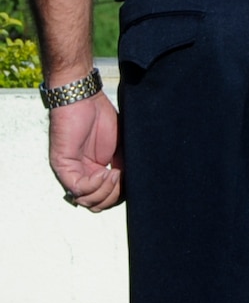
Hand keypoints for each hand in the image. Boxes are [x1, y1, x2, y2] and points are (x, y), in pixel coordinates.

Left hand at [49, 90, 122, 211]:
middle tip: (123, 177)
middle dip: (113, 196)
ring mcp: (70, 172)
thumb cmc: (101, 117)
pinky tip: (106, 171)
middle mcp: (81, 175)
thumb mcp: (121, 145)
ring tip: (116, 173)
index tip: (131, 178)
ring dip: (105, 190)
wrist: (84, 99)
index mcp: (95, 171)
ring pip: (86, 200)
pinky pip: (78, 188)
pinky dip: (95, 184)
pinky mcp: (63, 167)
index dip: (120, 194)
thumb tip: (132, 185)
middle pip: (96, 203)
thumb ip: (124, 165)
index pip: (106, 196)